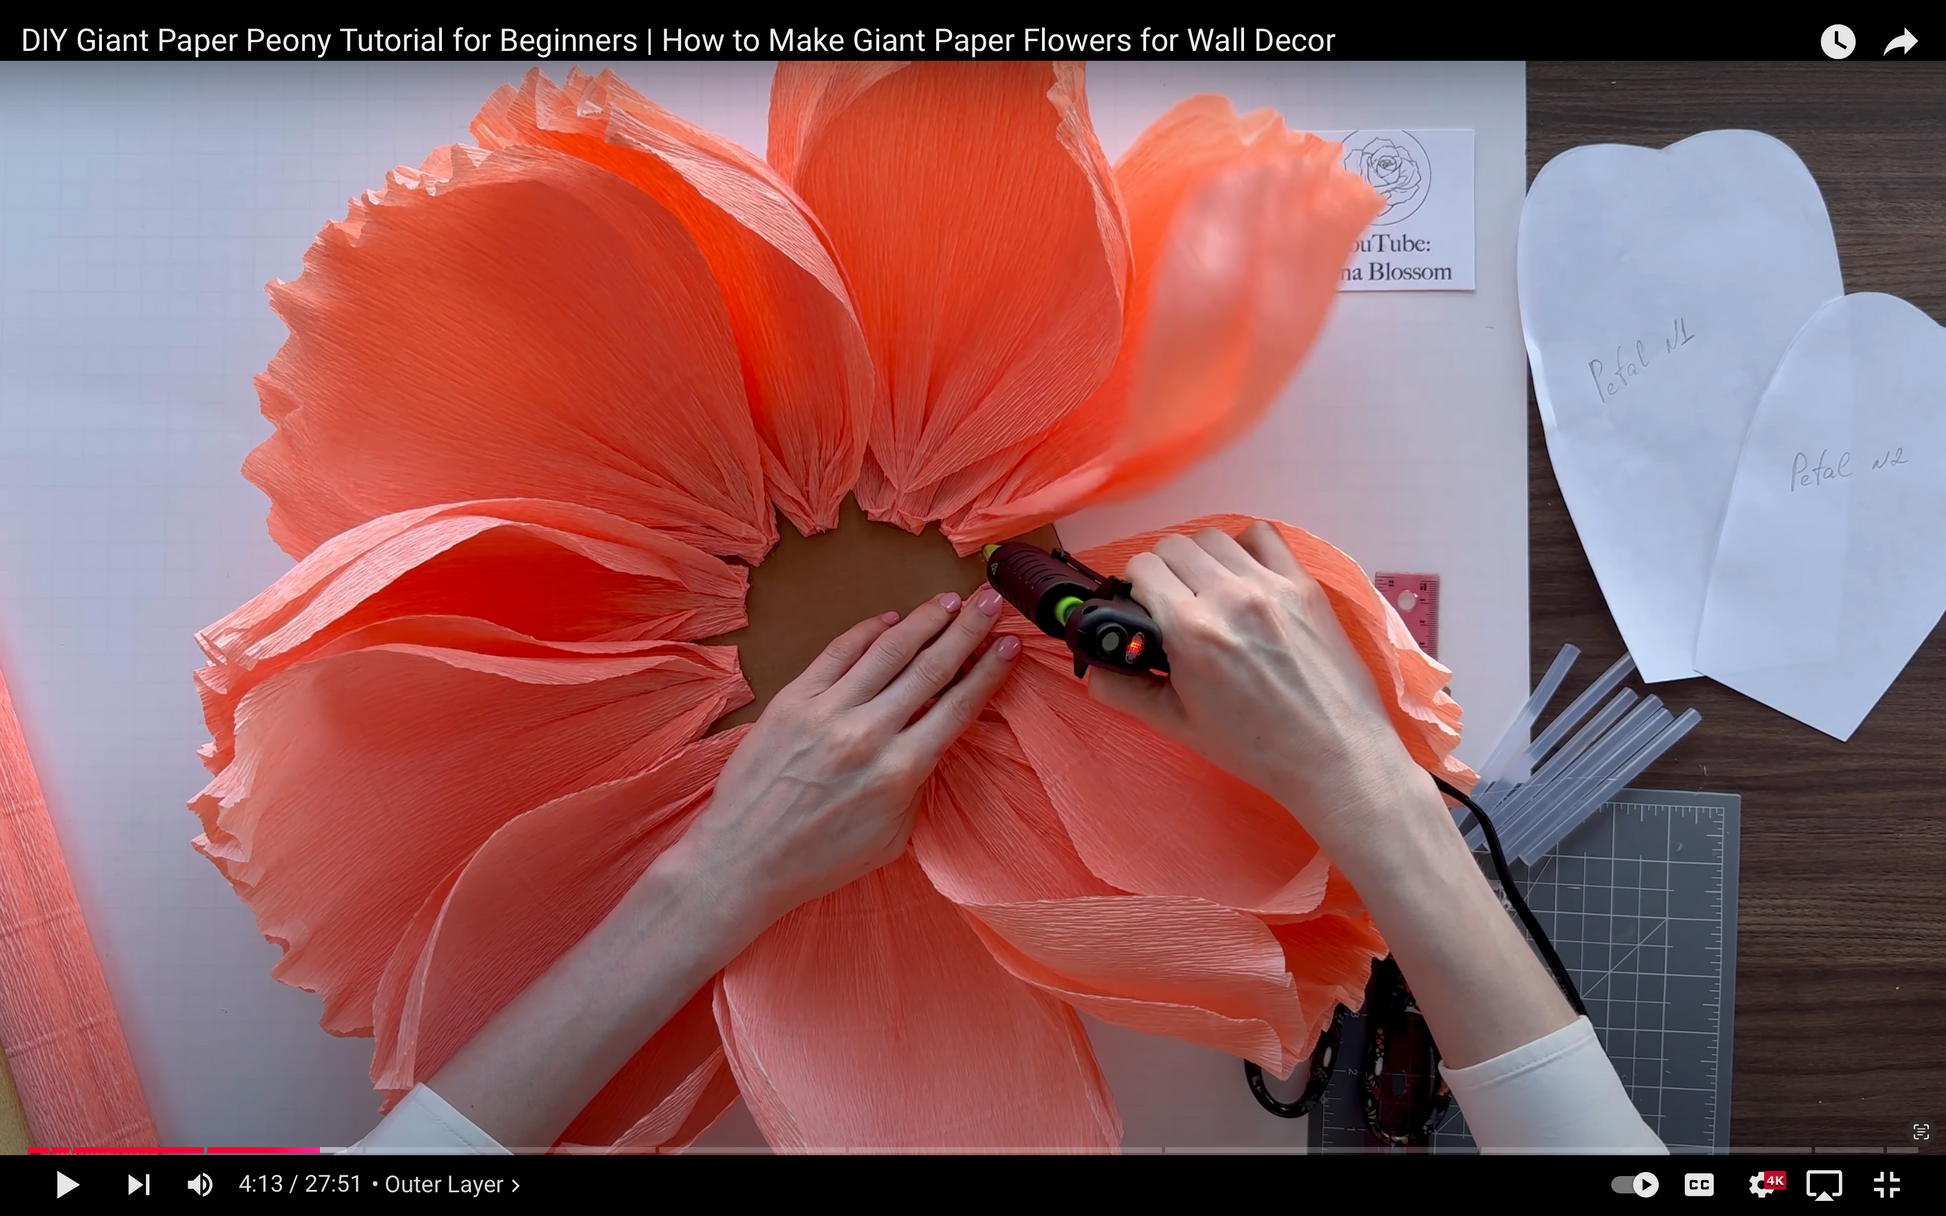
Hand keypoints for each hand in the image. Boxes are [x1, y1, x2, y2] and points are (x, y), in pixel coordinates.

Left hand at [676, 585, 1021, 931]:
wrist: (744, 859)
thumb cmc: (820, 858)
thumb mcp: (892, 835)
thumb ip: (917, 783)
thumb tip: (933, 738)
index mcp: (901, 771)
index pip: (957, 706)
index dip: (988, 671)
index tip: (1010, 644)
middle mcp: (868, 733)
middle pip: (930, 667)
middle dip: (966, 629)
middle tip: (990, 601)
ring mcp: (827, 711)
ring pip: (887, 650)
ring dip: (923, 620)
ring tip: (948, 600)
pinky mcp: (792, 700)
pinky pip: (837, 653)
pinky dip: (866, 631)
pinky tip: (890, 619)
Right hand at [1086, 523, 1430, 870]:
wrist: (1333, 754)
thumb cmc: (1254, 748)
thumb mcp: (1178, 725)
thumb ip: (1126, 691)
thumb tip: (1092, 671)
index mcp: (1191, 630)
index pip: (1142, 567)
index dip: (1133, 584)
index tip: (1140, 604)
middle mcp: (1228, 597)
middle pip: (1174, 546)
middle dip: (1161, 569)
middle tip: (1169, 601)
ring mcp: (1270, 586)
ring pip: (1214, 537)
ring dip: (1199, 557)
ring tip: (1206, 589)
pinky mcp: (1303, 585)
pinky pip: (1264, 537)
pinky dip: (1245, 547)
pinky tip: (1245, 576)